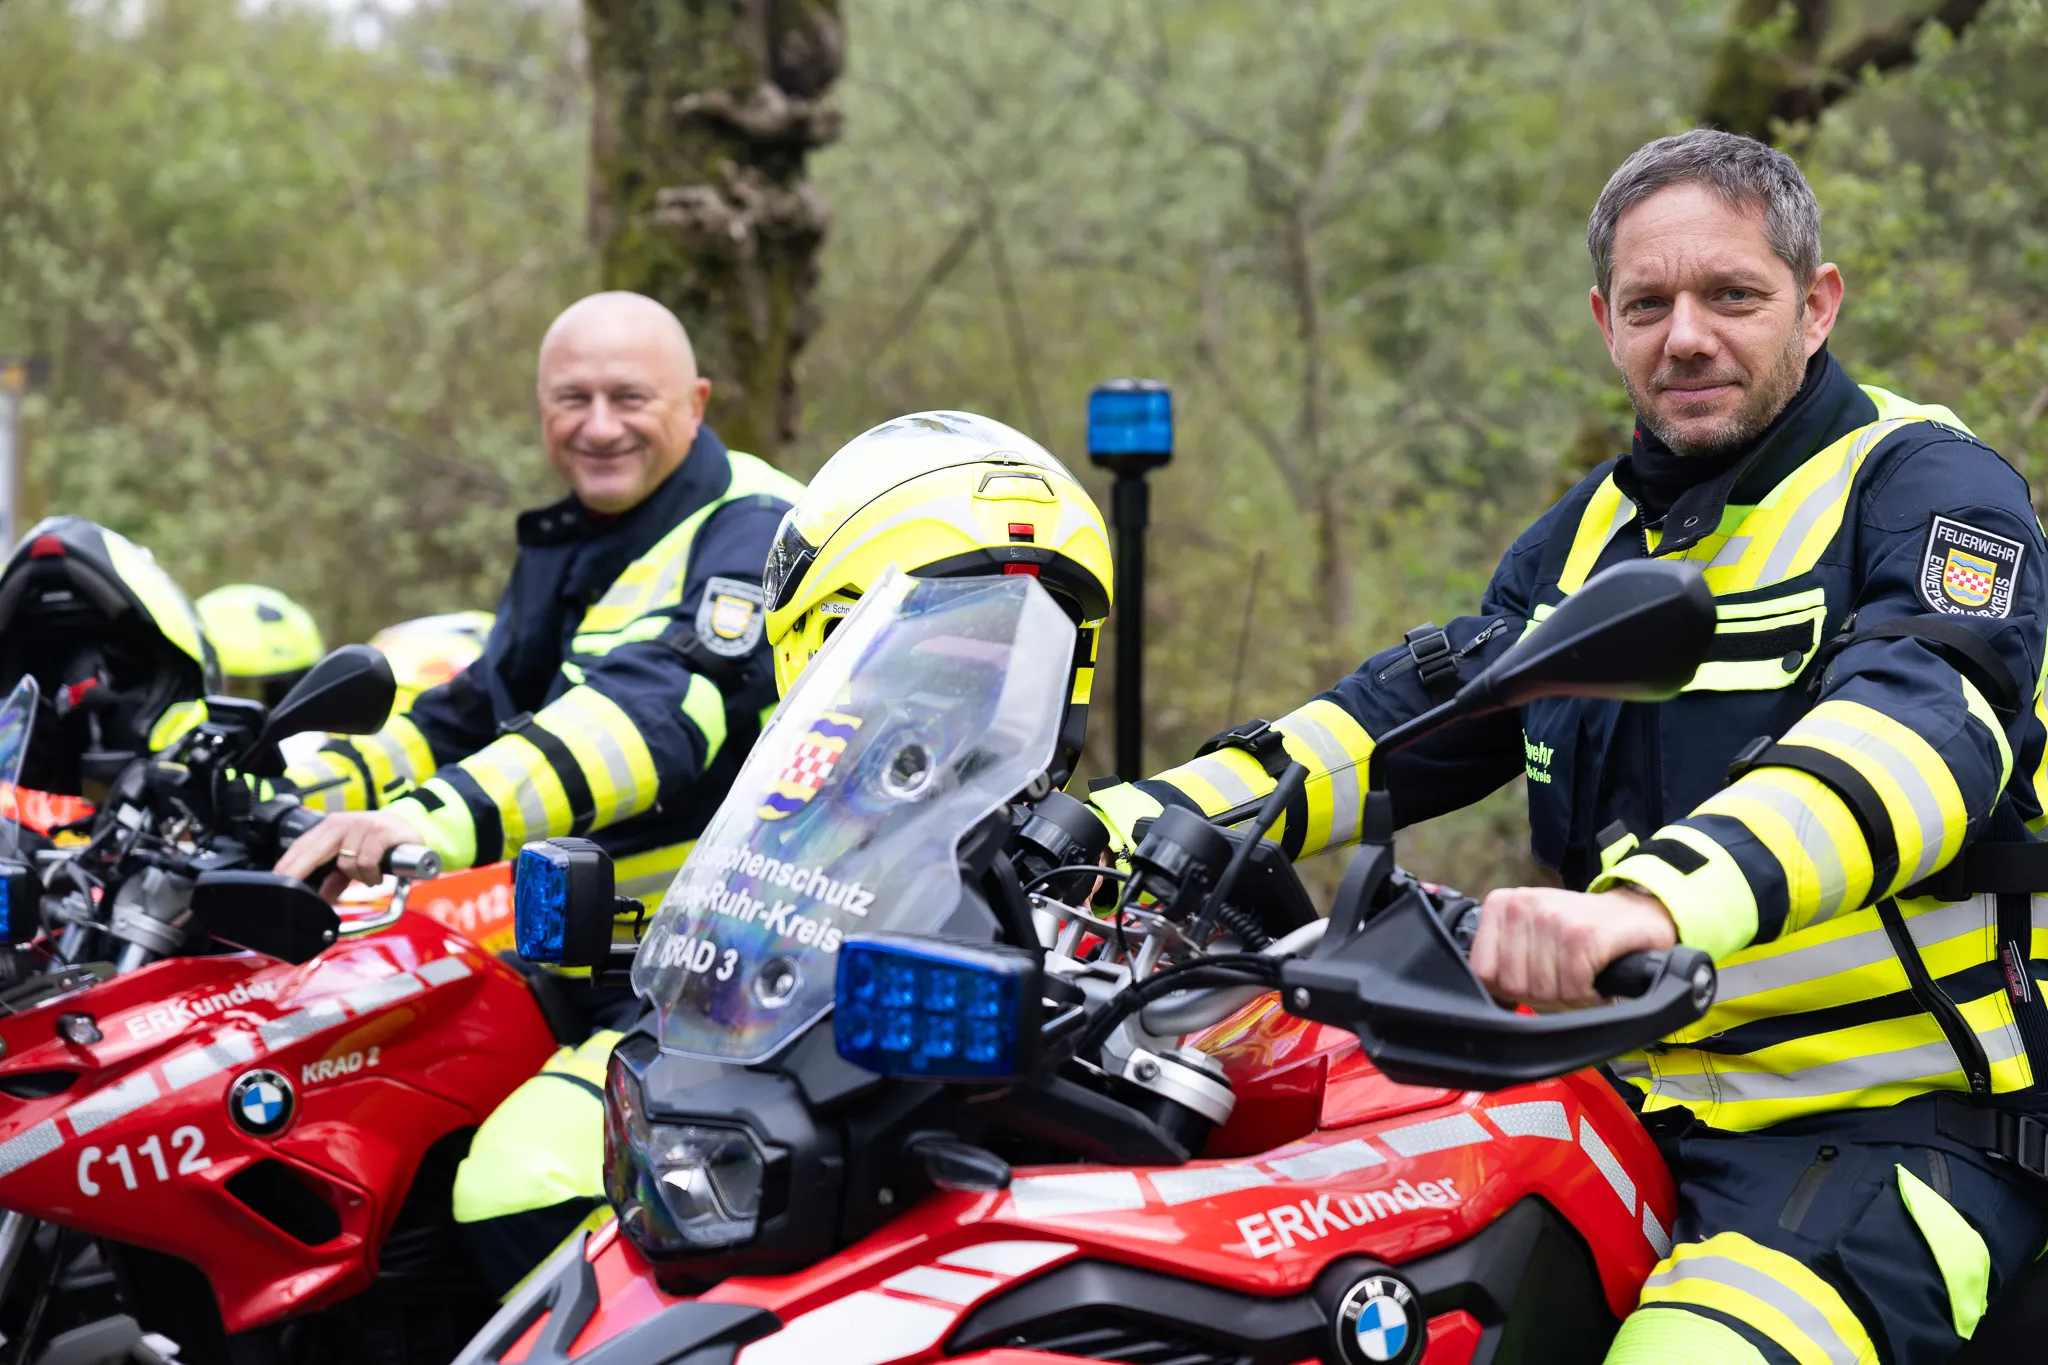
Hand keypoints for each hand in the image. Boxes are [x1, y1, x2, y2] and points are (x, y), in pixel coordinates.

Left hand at [274, 809, 428, 901]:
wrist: (413, 830)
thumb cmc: (380, 844)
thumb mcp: (353, 860)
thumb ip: (335, 879)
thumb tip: (319, 898)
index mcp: (330, 827)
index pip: (301, 846)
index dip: (286, 866)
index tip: (274, 882)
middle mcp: (343, 822)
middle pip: (311, 851)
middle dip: (298, 874)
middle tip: (291, 895)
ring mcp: (363, 825)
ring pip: (345, 863)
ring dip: (357, 877)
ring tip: (368, 877)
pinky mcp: (382, 832)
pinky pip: (366, 862)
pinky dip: (371, 875)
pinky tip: (377, 876)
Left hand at [1468, 885, 1676, 1008]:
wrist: (1639, 913)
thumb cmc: (1583, 932)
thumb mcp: (1532, 937)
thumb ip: (1504, 960)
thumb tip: (1491, 1000)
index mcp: (1502, 905)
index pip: (1482, 971)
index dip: (1508, 991)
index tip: (1535, 983)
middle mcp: (1523, 906)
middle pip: (1512, 985)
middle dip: (1542, 996)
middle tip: (1566, 980)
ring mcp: (1553, 918)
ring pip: (1542, 990)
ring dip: (1568, 997)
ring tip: (1582, 977)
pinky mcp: (1583, 935)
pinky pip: (1572, 989)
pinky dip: (1589, 996)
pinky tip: (1597, 980)